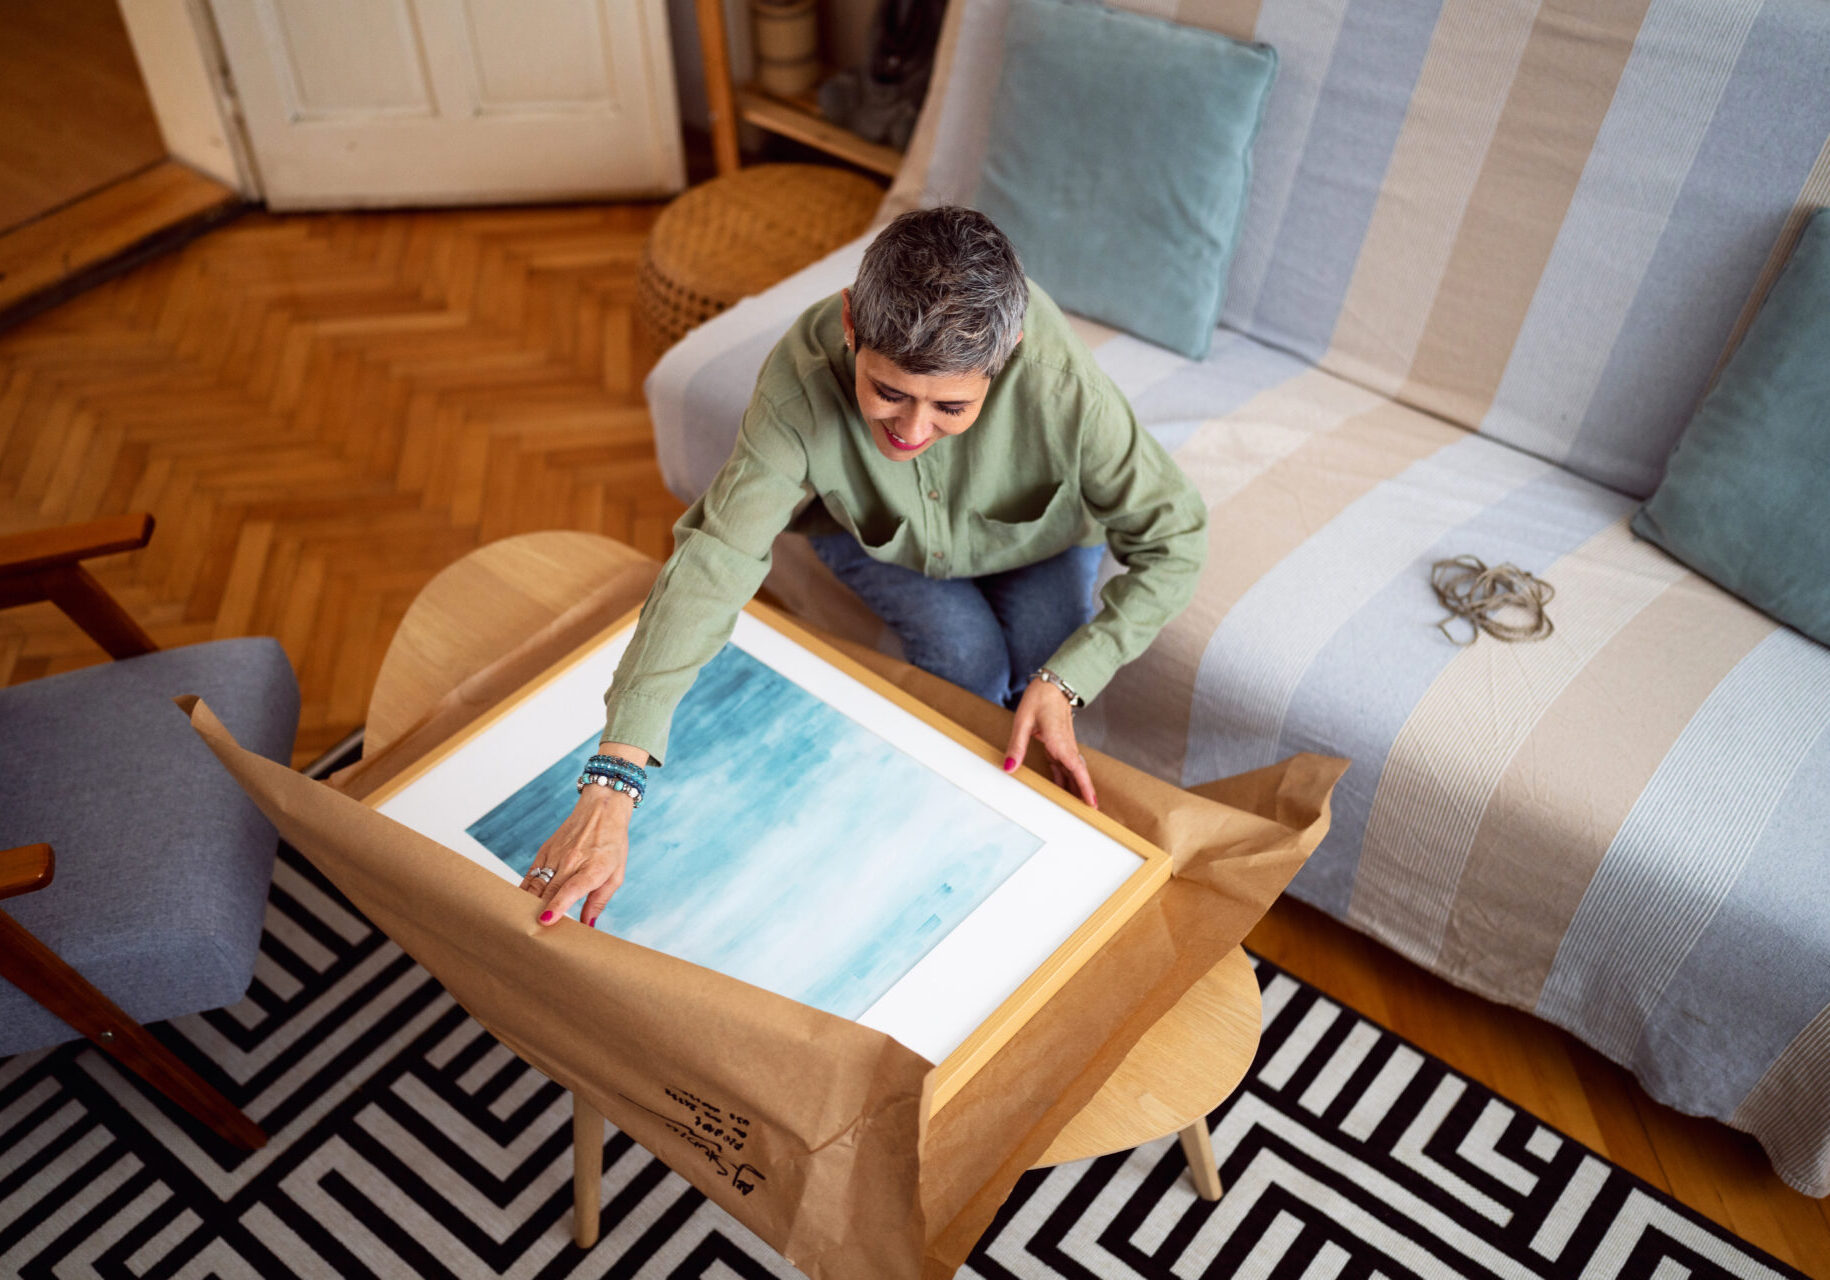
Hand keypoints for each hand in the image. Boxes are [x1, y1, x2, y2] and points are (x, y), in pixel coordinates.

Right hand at [521, 784, 632, 926]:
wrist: (602, 809)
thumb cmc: (612, 844)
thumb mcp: (616, 874)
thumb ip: (599, 901)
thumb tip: (588, 926)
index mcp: (594, 868)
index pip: (572, 888)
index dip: (558, 905)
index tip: (546, 920)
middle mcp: (572, 861)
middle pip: (549, 890)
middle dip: (538, 911)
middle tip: (531, 933)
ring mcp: (556, 855)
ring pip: (536, 883)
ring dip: (527, 903)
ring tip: (521, 921)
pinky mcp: (545, 850)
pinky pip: (530, 874)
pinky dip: (524, 890)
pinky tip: (519, 903)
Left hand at [1002, 678, 1097, 808]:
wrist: (1052, 684)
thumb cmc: (1039, 699)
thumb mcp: (1023, 721)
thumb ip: (1017, 746)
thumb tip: (1009, 767)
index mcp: (1060, 743)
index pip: (1077, 770)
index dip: (1085, 789)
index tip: (1092, 805)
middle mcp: (1066, 746)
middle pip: (1077, 775)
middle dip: (1082, 795)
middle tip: (1086, 815)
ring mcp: (1064, 745)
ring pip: (1072, 772)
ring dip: (1074, 788)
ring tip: (1074, 807)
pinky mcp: (1059, 744)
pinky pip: (1064, 765)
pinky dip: (1065, 778)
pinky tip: (1061, 788)